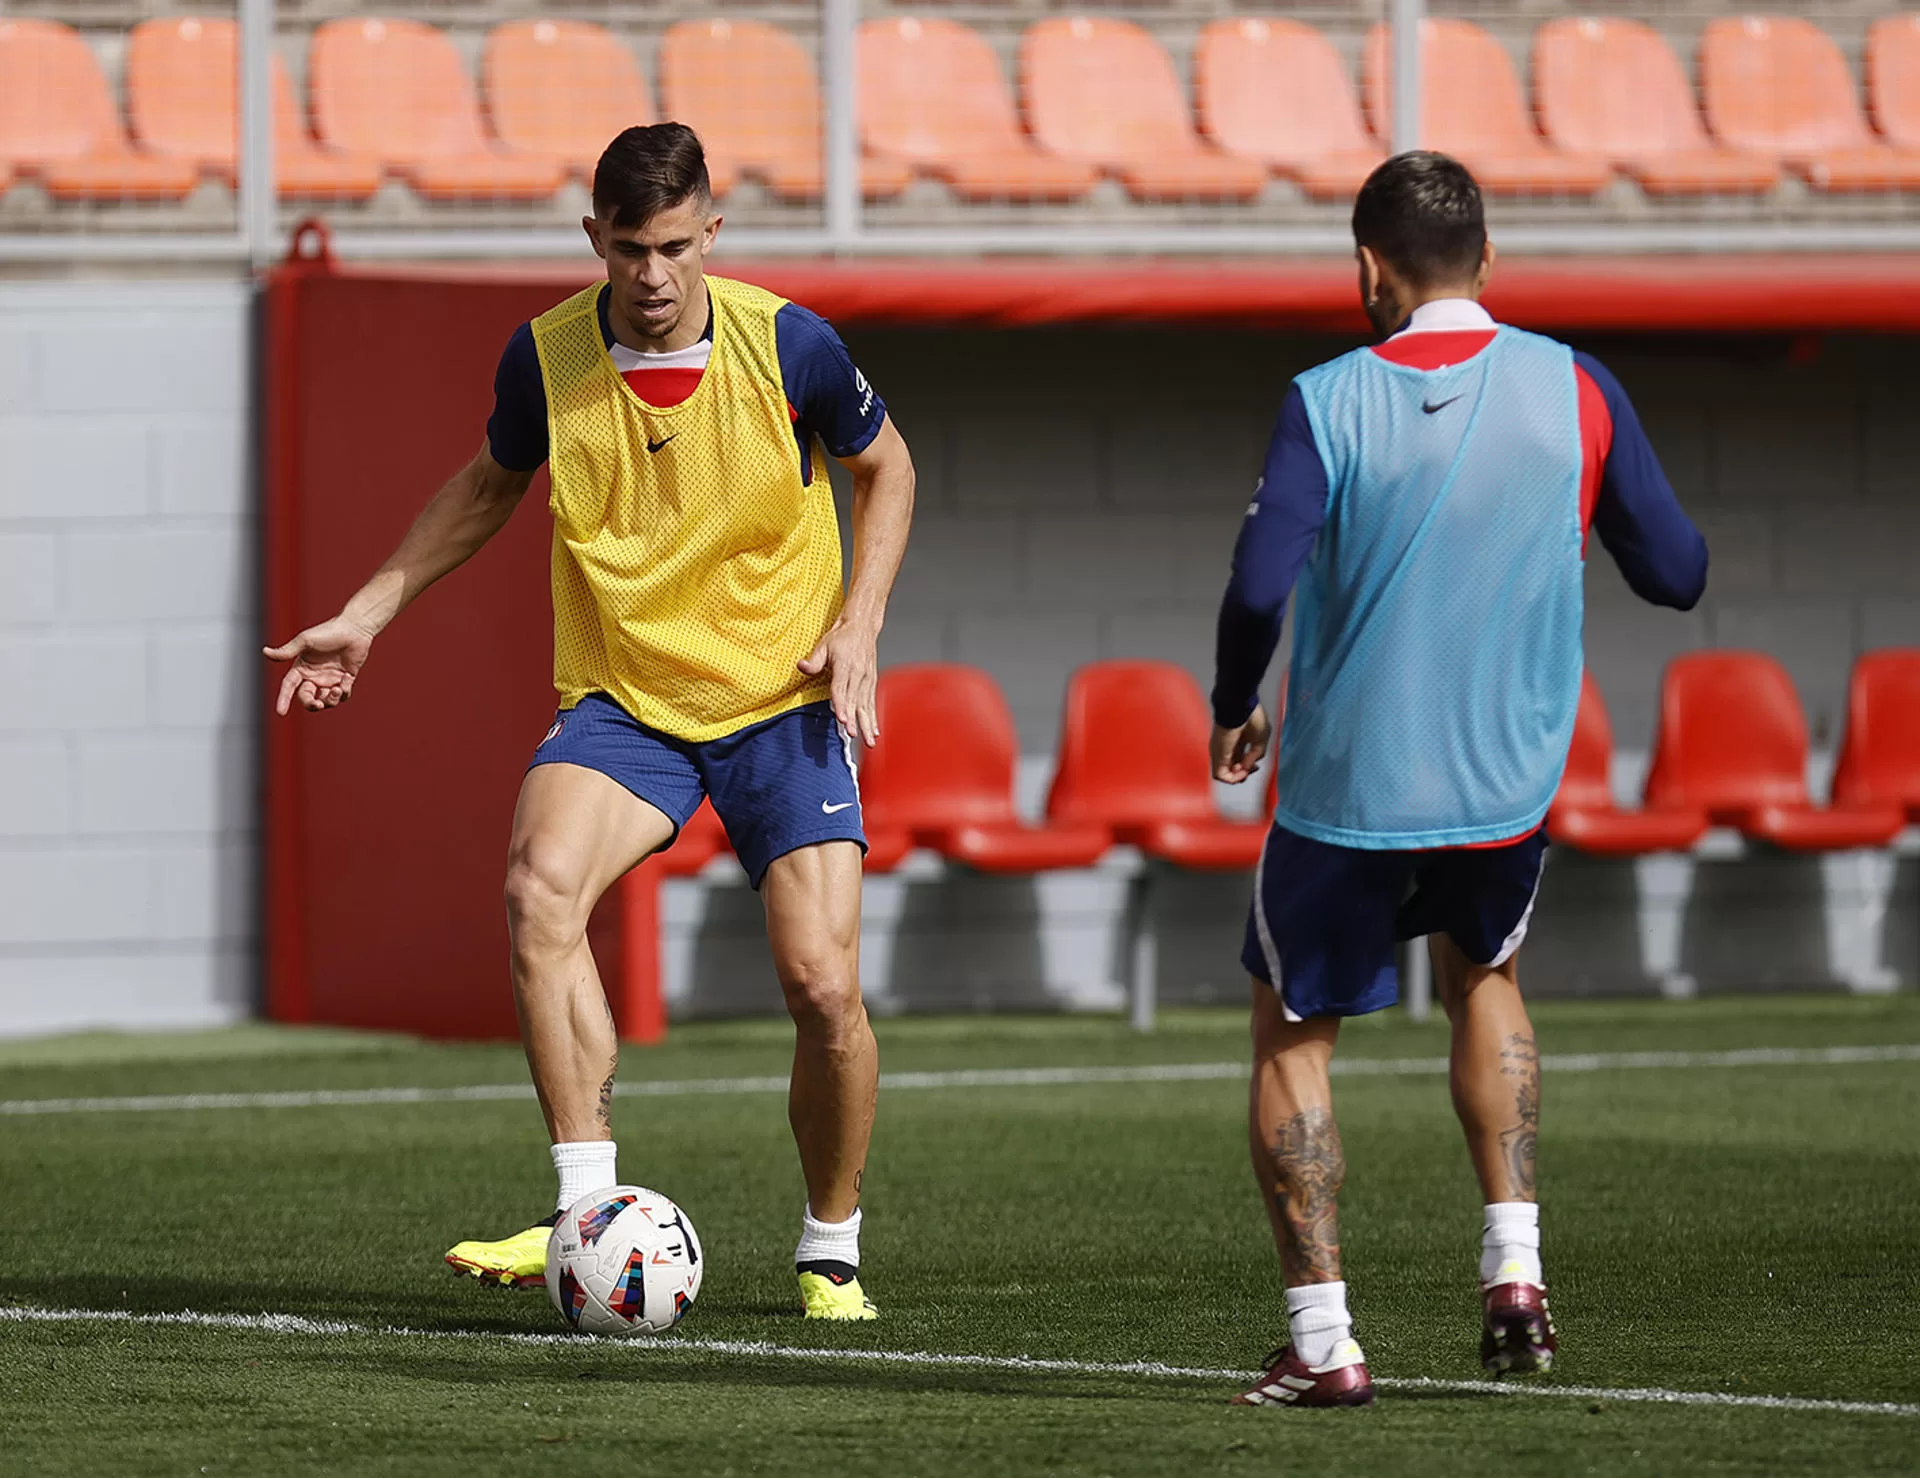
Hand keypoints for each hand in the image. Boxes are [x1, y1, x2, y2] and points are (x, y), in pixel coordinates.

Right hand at [263, 615, 375, 715]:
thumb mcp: (305, 641)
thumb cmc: (329, 631)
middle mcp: (315, 676)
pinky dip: (345, 692)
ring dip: (330, 700)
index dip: (284, 699)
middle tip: (318, 704)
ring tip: (337, 689)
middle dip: (311, 704)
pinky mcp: (346, 680)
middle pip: (308, 699)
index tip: (281, 712)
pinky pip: (343, 695)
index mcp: (302, 668)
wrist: (355, 629)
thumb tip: (265, 652)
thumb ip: (287, 651)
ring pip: (326, 701)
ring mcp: (330, 679)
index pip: (289, 686)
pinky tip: (347, 678)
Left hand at [798, 616, 879, 746]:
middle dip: (855, 719)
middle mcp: (859, 674)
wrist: (862, 626)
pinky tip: (874, 731)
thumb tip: (801, 666)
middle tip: (853, 734)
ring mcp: (867, 679)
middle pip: (856, 700)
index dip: (842, 704)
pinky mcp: (871, 682)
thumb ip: (813, 660)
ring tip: (869, 741)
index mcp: (846, 665)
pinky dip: (874, 717)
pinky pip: (872, 702)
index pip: (841, 688)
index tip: (842, 719)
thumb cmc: (842, 637)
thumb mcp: (823, 644)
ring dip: (868, 723)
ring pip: (866, 705)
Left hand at [1211, 704, 1272, 784]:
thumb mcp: (1261, 740)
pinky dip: (1232, 778)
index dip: (1249, 768)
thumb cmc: (1252, 718)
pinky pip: (1220, 775)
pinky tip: (1241, 770)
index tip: (1257, 765)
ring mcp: (1220, 753)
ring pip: (1224, 776)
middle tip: (1252, 768)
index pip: (1239, 762)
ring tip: (1246, 769)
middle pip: (1231, 770)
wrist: (1240, 708)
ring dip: (1238, 778)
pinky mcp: (1217, 755)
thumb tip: (1247, 767)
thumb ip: (1256, 755)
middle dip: (1244, 774)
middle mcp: (1227, 749)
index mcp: (1237, 743)